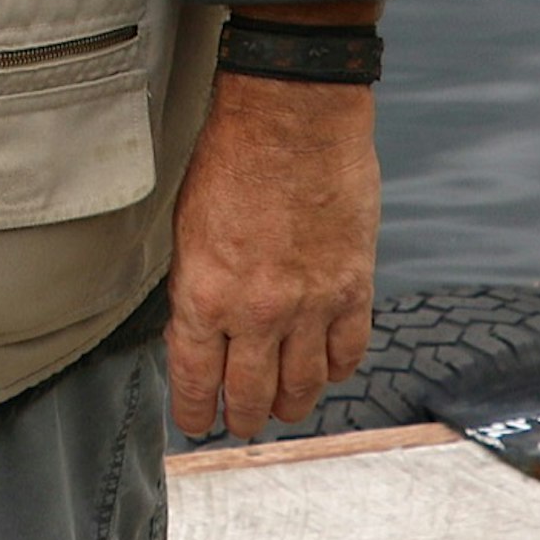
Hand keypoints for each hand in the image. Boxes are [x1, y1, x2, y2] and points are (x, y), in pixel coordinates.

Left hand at [164, 59, 379, 440]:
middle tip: (240, 421)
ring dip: (289, 404)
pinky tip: (326, 369)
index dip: (194, 410)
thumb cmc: (233, 157)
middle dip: (241, 416)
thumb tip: (196, 332)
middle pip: (249, 394)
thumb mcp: (186, 226)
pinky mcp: (353, 289)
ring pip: (302, 386)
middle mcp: (256, 311)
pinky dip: (336, 369)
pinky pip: (348, 352)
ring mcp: (310, 305)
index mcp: (204, 294)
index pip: (194, 379)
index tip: (196, 422)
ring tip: (282, 407)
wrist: (293, 117)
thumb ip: (195, 286)